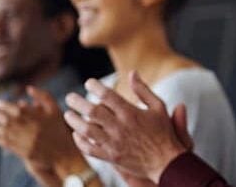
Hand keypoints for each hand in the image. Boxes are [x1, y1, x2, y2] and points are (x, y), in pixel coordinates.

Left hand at [0, 87, 79, 167]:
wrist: (64, 152)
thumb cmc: (58, 127)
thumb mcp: (55, 109)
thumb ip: (44, 96)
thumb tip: (28, 88)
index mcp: (39, 119)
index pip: (16, 110)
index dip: (4, 106)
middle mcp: (32, 130)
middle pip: (8, 121)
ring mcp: (27, 142)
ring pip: (5, 133)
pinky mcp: (23, 152)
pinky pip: (6, 144)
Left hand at [64, 71, 188, 182]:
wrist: (167, 161)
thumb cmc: (163, 131)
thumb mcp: (158, 106)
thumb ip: (143, 90)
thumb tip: (132, 73)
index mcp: (131, 113)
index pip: (107, 95)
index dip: (95, 86)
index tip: (89, 82)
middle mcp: (120, 127)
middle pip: (92, 111)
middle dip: (77, 102)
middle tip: (70, 97)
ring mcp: (114, 143)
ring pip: (86, 130)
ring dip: (74, 121)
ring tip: (68, 114)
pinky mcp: (111, 157)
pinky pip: (89, 149)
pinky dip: (80, 141)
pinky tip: (77, 134)